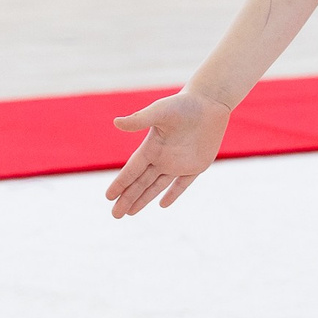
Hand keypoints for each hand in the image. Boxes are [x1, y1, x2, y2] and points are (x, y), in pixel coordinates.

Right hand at [106, 90, 229, 214]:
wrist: (209, 102)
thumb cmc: (183, 104)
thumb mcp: (160, 112)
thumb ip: (140, 120)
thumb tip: (116, 123)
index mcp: (151, 147)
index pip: (132, 171)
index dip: (120, 184)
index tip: (108, 197)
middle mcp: (162, 158)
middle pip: (141, 184)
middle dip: (128, 199)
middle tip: (115, 215)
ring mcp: (179, 163)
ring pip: (157, 187)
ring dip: (143, 200)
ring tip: (130, 213)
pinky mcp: (196, 166)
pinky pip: (182, 184)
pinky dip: (172, 194)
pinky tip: (162, 205)